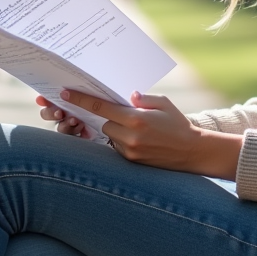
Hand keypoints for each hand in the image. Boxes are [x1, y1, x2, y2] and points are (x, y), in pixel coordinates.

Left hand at [39, 89, 242, 177]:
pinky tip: (140, 138)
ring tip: (137, 127)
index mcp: (136, 119)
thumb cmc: (178, 123)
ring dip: (116, 128)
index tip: (64, 94)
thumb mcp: (163, 103)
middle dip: (108, 116)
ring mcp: (129, 151)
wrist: (192, 152)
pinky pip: (117, 147)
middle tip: (122, 112)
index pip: (101, 107)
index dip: (80, 100)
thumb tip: (127, 95)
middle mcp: (130, 136)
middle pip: (104, 122)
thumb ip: (142, 98)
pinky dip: (122, 140)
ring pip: (110, 135)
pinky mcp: (131, 161)